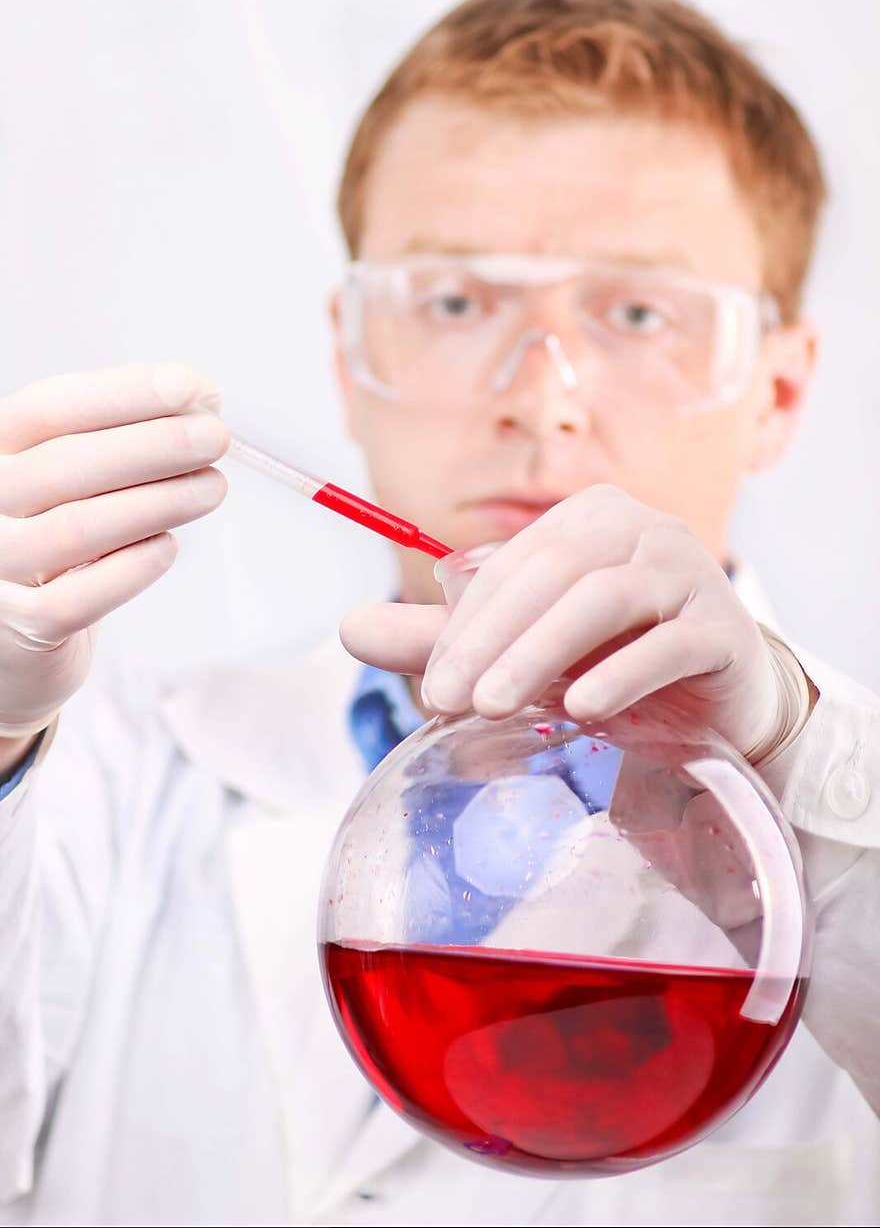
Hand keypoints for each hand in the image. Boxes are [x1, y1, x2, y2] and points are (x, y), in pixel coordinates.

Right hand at [0, 364, 229, 740]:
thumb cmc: (54, 540)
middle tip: (215, 437)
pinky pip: (76, 599)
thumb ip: (122, 440)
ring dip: (158, 502)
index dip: (124, 394)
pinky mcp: (20, 629)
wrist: (13, 639)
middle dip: (153, 445)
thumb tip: (200, 402)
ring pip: (76, 528)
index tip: (192, 388)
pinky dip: (131, 569)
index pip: (48, 408)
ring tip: (212, 487)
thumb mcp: (71, 479)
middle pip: (65, 464)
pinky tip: (168, 547)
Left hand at [340, 484, 804, 761]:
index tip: (430, 687)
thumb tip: (347, 629)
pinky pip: (669, 643)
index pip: (512, 565)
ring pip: (604, 598)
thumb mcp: (526, 652)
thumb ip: (444, 640)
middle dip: (491, 640)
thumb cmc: (615, 663)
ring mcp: (690, 573)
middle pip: (553, 573)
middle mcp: (641, 529)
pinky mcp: (725, 628)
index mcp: (587, 518)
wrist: (721, 699)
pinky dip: (621, 674)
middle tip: (446, 701)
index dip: (464, 625)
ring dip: (542, 653)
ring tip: (494, 706)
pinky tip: (583, 709)